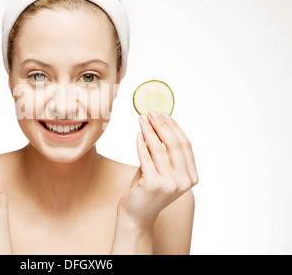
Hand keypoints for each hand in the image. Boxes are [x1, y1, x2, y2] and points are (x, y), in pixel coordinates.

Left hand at [118, 111, 197, 227]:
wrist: (137, 214)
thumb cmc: (147, 190)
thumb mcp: (161, 169)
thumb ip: (163, 152)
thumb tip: (158, 124)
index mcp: (191, 177)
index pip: (186, 146)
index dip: (175, 128)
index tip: (164, 115)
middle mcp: (184, 181)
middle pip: (174, 145)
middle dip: (162, 125)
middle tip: (151, 113)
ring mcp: (170, 184)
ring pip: (159, 149)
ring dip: (149, 131)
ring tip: (142, 120)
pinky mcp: (153, 184)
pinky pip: (146, 158)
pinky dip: (141, 144)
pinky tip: (138, 135)